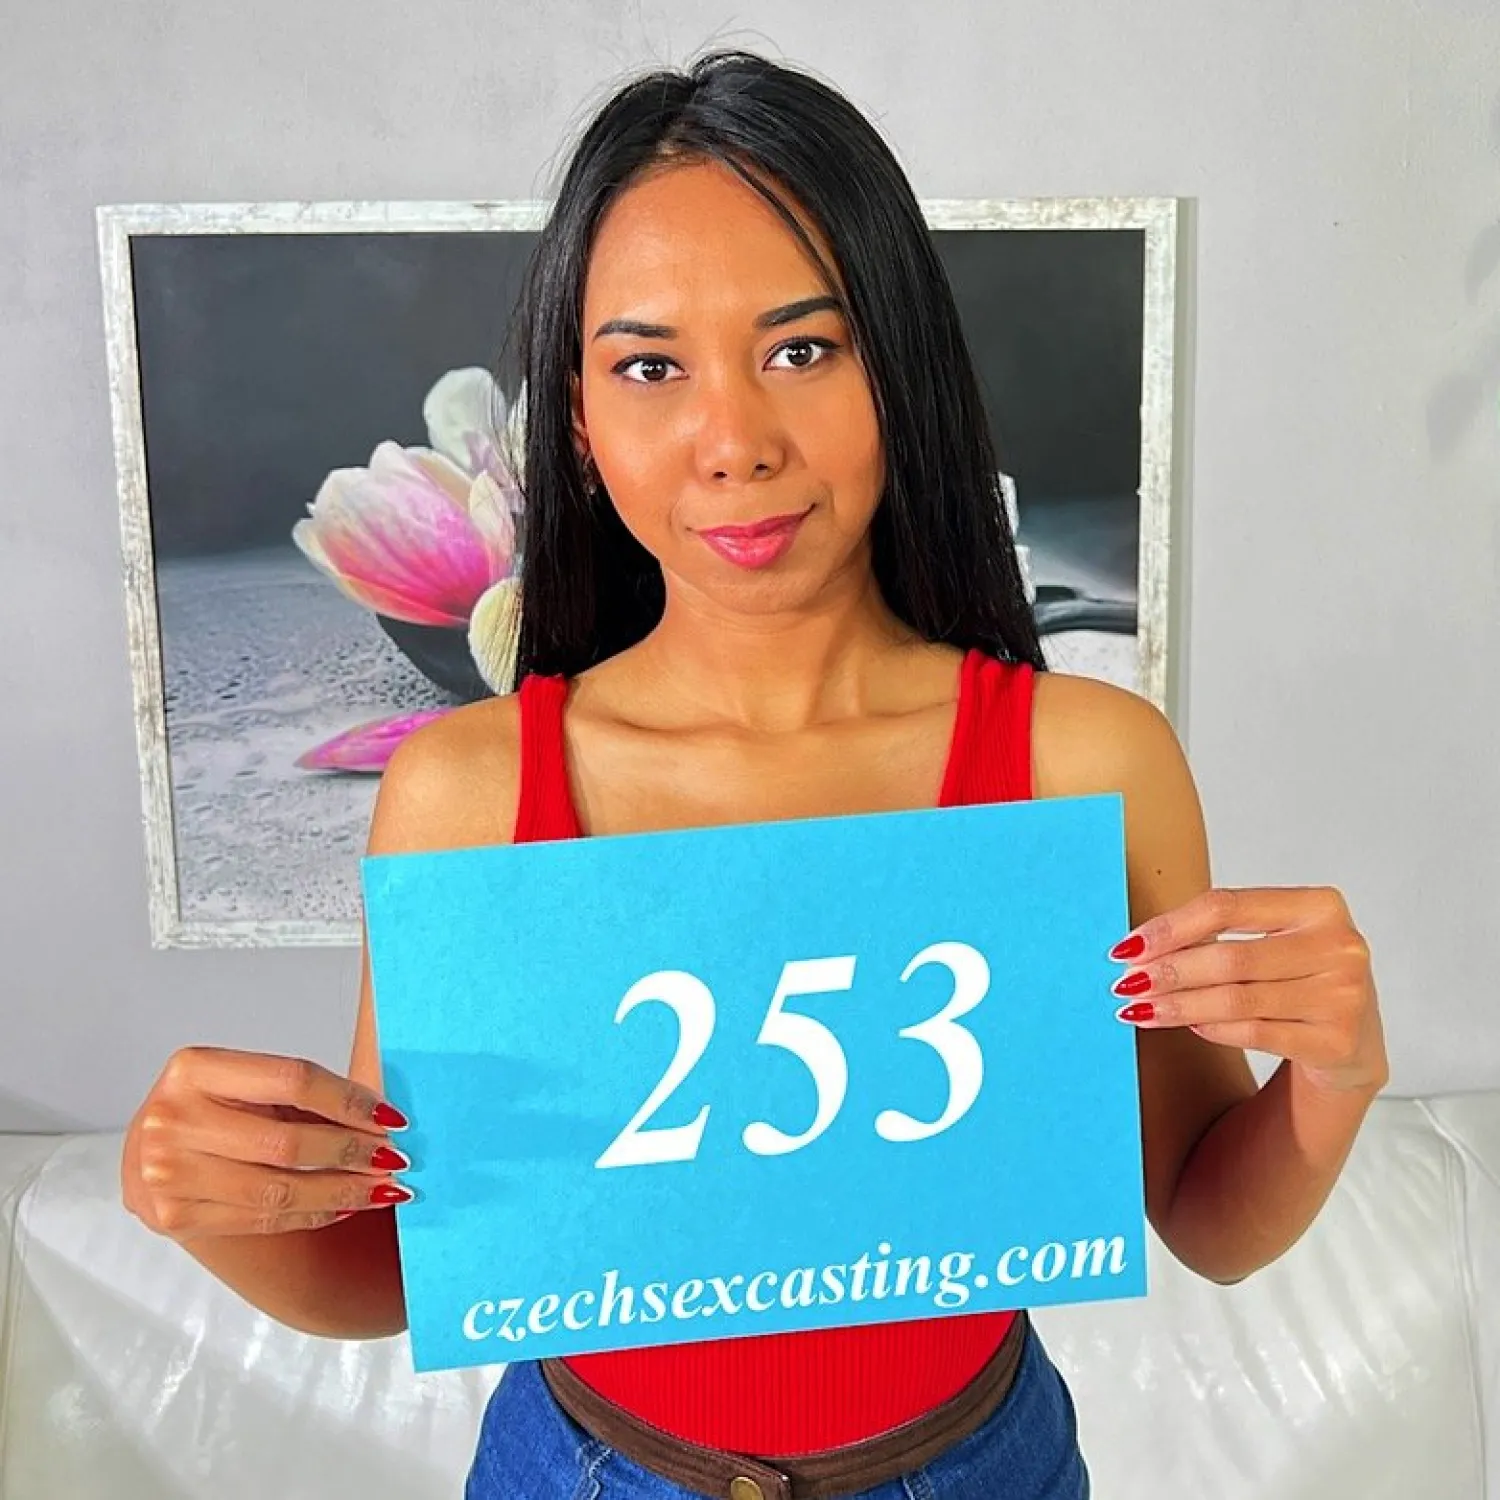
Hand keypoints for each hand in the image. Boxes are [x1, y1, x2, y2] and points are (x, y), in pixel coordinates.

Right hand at [122, 1047, 412, 1241]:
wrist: (143, 1153)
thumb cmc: (205, 1108)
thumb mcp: (239, 1081)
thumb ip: (297, 1091)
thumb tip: (382, 1111)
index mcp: (194, 1069)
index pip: (293, 1080)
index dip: (350, 1100)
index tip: (391, 1116)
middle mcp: (172, 1119)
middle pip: (288, 1142)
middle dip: (354, 1152)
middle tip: (396, 1158)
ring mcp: (167, 1173)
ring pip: (280, 1191)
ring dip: (343, 1192)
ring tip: (382, 1189)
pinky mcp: (174, 1217)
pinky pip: (263, 1220)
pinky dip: (313, 1214)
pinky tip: (345, 1206)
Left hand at [1109, 886, 1387, 1096]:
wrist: (1353, 1040)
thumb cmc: (1296, 978)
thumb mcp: (1275, 940)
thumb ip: (1221, 932)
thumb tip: (1137, 947)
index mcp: (1320, 906)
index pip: (1227, 907)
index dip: (1170, 927)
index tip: (1126, 947)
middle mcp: (1340, 947)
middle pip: (1229, 958)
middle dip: (1167, 972)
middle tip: (1124, 984)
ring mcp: (1344, 997)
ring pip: (1236, 1000)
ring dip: (1178, 1006)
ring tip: (1139, 1009)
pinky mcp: (1338, 1042)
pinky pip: (1255, 1033)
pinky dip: (1212, 1028)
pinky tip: (1186, 1024)